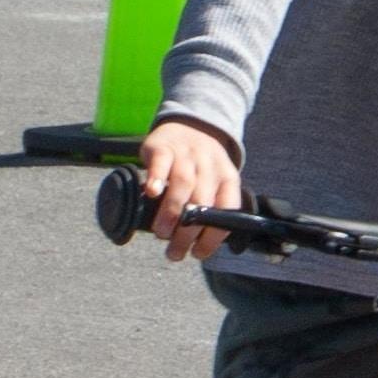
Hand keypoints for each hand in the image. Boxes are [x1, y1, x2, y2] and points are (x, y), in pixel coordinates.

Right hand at [134, 119, 240, 260]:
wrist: (190, 124)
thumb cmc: (200, 166)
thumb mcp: (214, 183)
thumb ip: (210, 210)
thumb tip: (196, 247)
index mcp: (227, 178)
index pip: (227, 210)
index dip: (214, 236)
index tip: (198, 253)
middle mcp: (209, 166)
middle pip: (203, 201)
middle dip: (188, 232)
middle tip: (175, 252)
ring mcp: (187, 154)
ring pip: (183, 183)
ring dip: (172, 212)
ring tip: (161, 233)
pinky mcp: (164, 147)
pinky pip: (161, 163)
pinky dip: (157, 179)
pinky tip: (150, 194)